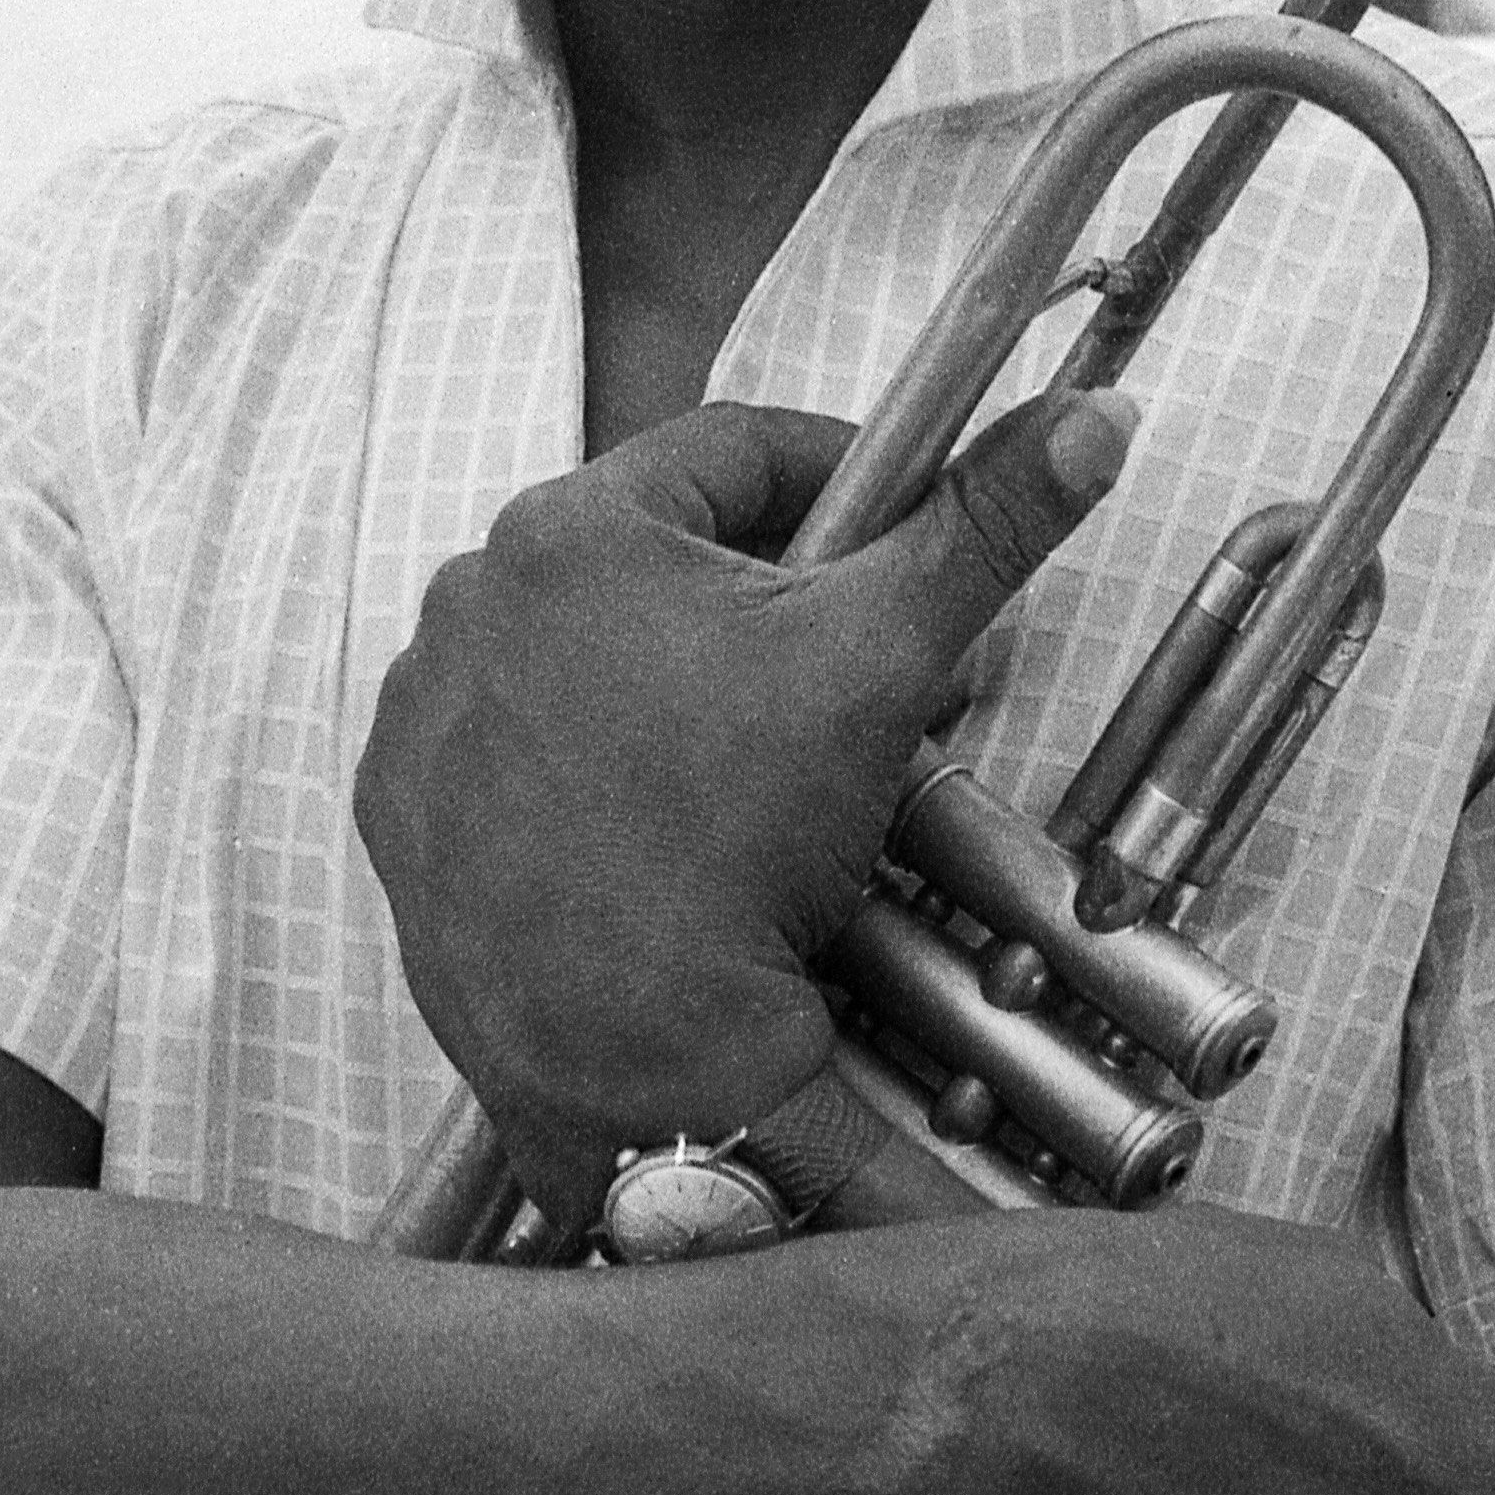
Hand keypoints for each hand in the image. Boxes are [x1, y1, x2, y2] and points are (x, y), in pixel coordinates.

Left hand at [355, 388, 1131, 1230]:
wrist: (633, 1065)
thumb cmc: (733, 854)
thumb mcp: (887, 658)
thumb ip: (986, 526)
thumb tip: (1087, 429)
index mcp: (566, 532)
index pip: (736, 451)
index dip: (847, 476)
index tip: (901, 523)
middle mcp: (467, 608)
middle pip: (660, 557)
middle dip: (773, 599)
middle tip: (859, 667)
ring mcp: (425, 720)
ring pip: (589, 658)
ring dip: (681, 683)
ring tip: (772, 761)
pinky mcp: (407, 821)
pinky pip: (521, 756)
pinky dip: (597, 770)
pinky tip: (672, 825)